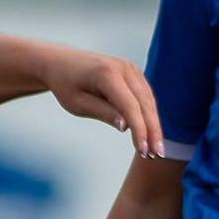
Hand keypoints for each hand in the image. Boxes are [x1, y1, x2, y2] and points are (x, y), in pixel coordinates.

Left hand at [41, 48, 164, 159]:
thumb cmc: (66, 85)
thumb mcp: (78, 104)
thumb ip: (104, 113)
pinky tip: (150, 133)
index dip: (140, 130)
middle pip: (145, 103)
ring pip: (149, 100)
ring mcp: (131, 68)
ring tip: (155, 149)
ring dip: (154, 125)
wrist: (61, 63)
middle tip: (157, 155)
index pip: (130, 106)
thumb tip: (127, 126)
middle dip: (153, 130)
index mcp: (107, 74)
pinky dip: (149, 114)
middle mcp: (124, 67)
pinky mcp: (133, 72)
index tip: (144, 151)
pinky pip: (145, 96)